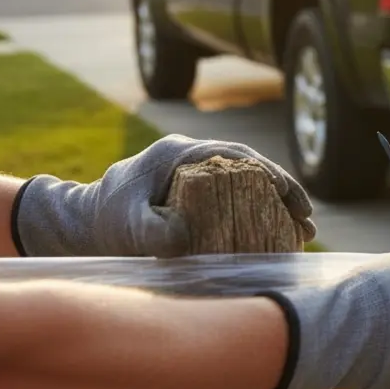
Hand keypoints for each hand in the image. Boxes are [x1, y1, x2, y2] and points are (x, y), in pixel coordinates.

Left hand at [13, 134, 315, 257]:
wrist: (83, 222)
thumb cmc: (104, 220)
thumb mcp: (126, 226)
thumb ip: (153, 231)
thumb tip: (190, 236)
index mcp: (179, 152)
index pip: (237, 156)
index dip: (269, 175)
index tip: (290, 199)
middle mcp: (194, 156)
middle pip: (252, 167)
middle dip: (284, 192)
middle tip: (306, 221)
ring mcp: (198, 173)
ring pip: (249, 182)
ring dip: (277, 205)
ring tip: (301, 232)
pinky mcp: (199, 193)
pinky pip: (238, 197)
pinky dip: (260, 213)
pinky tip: (276, 235)